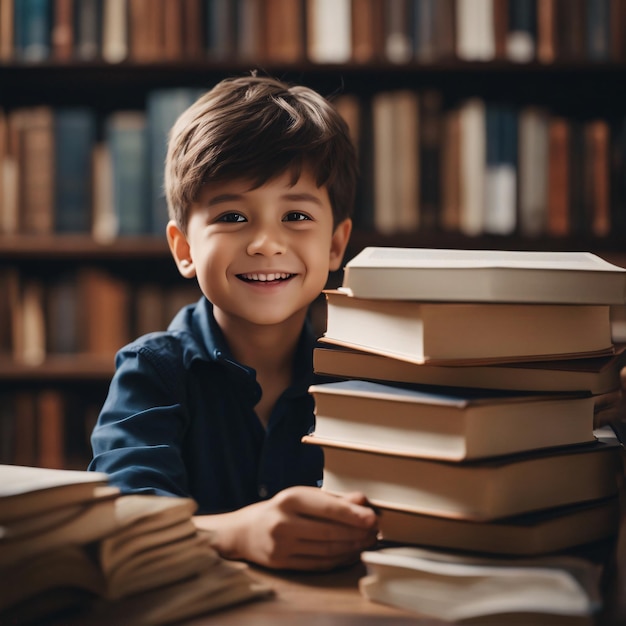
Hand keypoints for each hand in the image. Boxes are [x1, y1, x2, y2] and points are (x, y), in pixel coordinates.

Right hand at [195, 486, 378, 570]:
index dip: (353, 515)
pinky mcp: (282, 563)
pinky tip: (351, 553)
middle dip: (357, 533)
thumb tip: (362, 500)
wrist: (243, 531)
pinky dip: (339, 560)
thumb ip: (332, 499)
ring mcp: (281, 546)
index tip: (373, 517)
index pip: (328, 509)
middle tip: (375, 531)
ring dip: (352, 547)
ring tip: (367, 541)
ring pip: (326, 550)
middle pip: (329, 532)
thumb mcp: (301, 496)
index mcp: (289, 499)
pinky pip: (318, 564)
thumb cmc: (278, 509)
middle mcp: (283, 522)